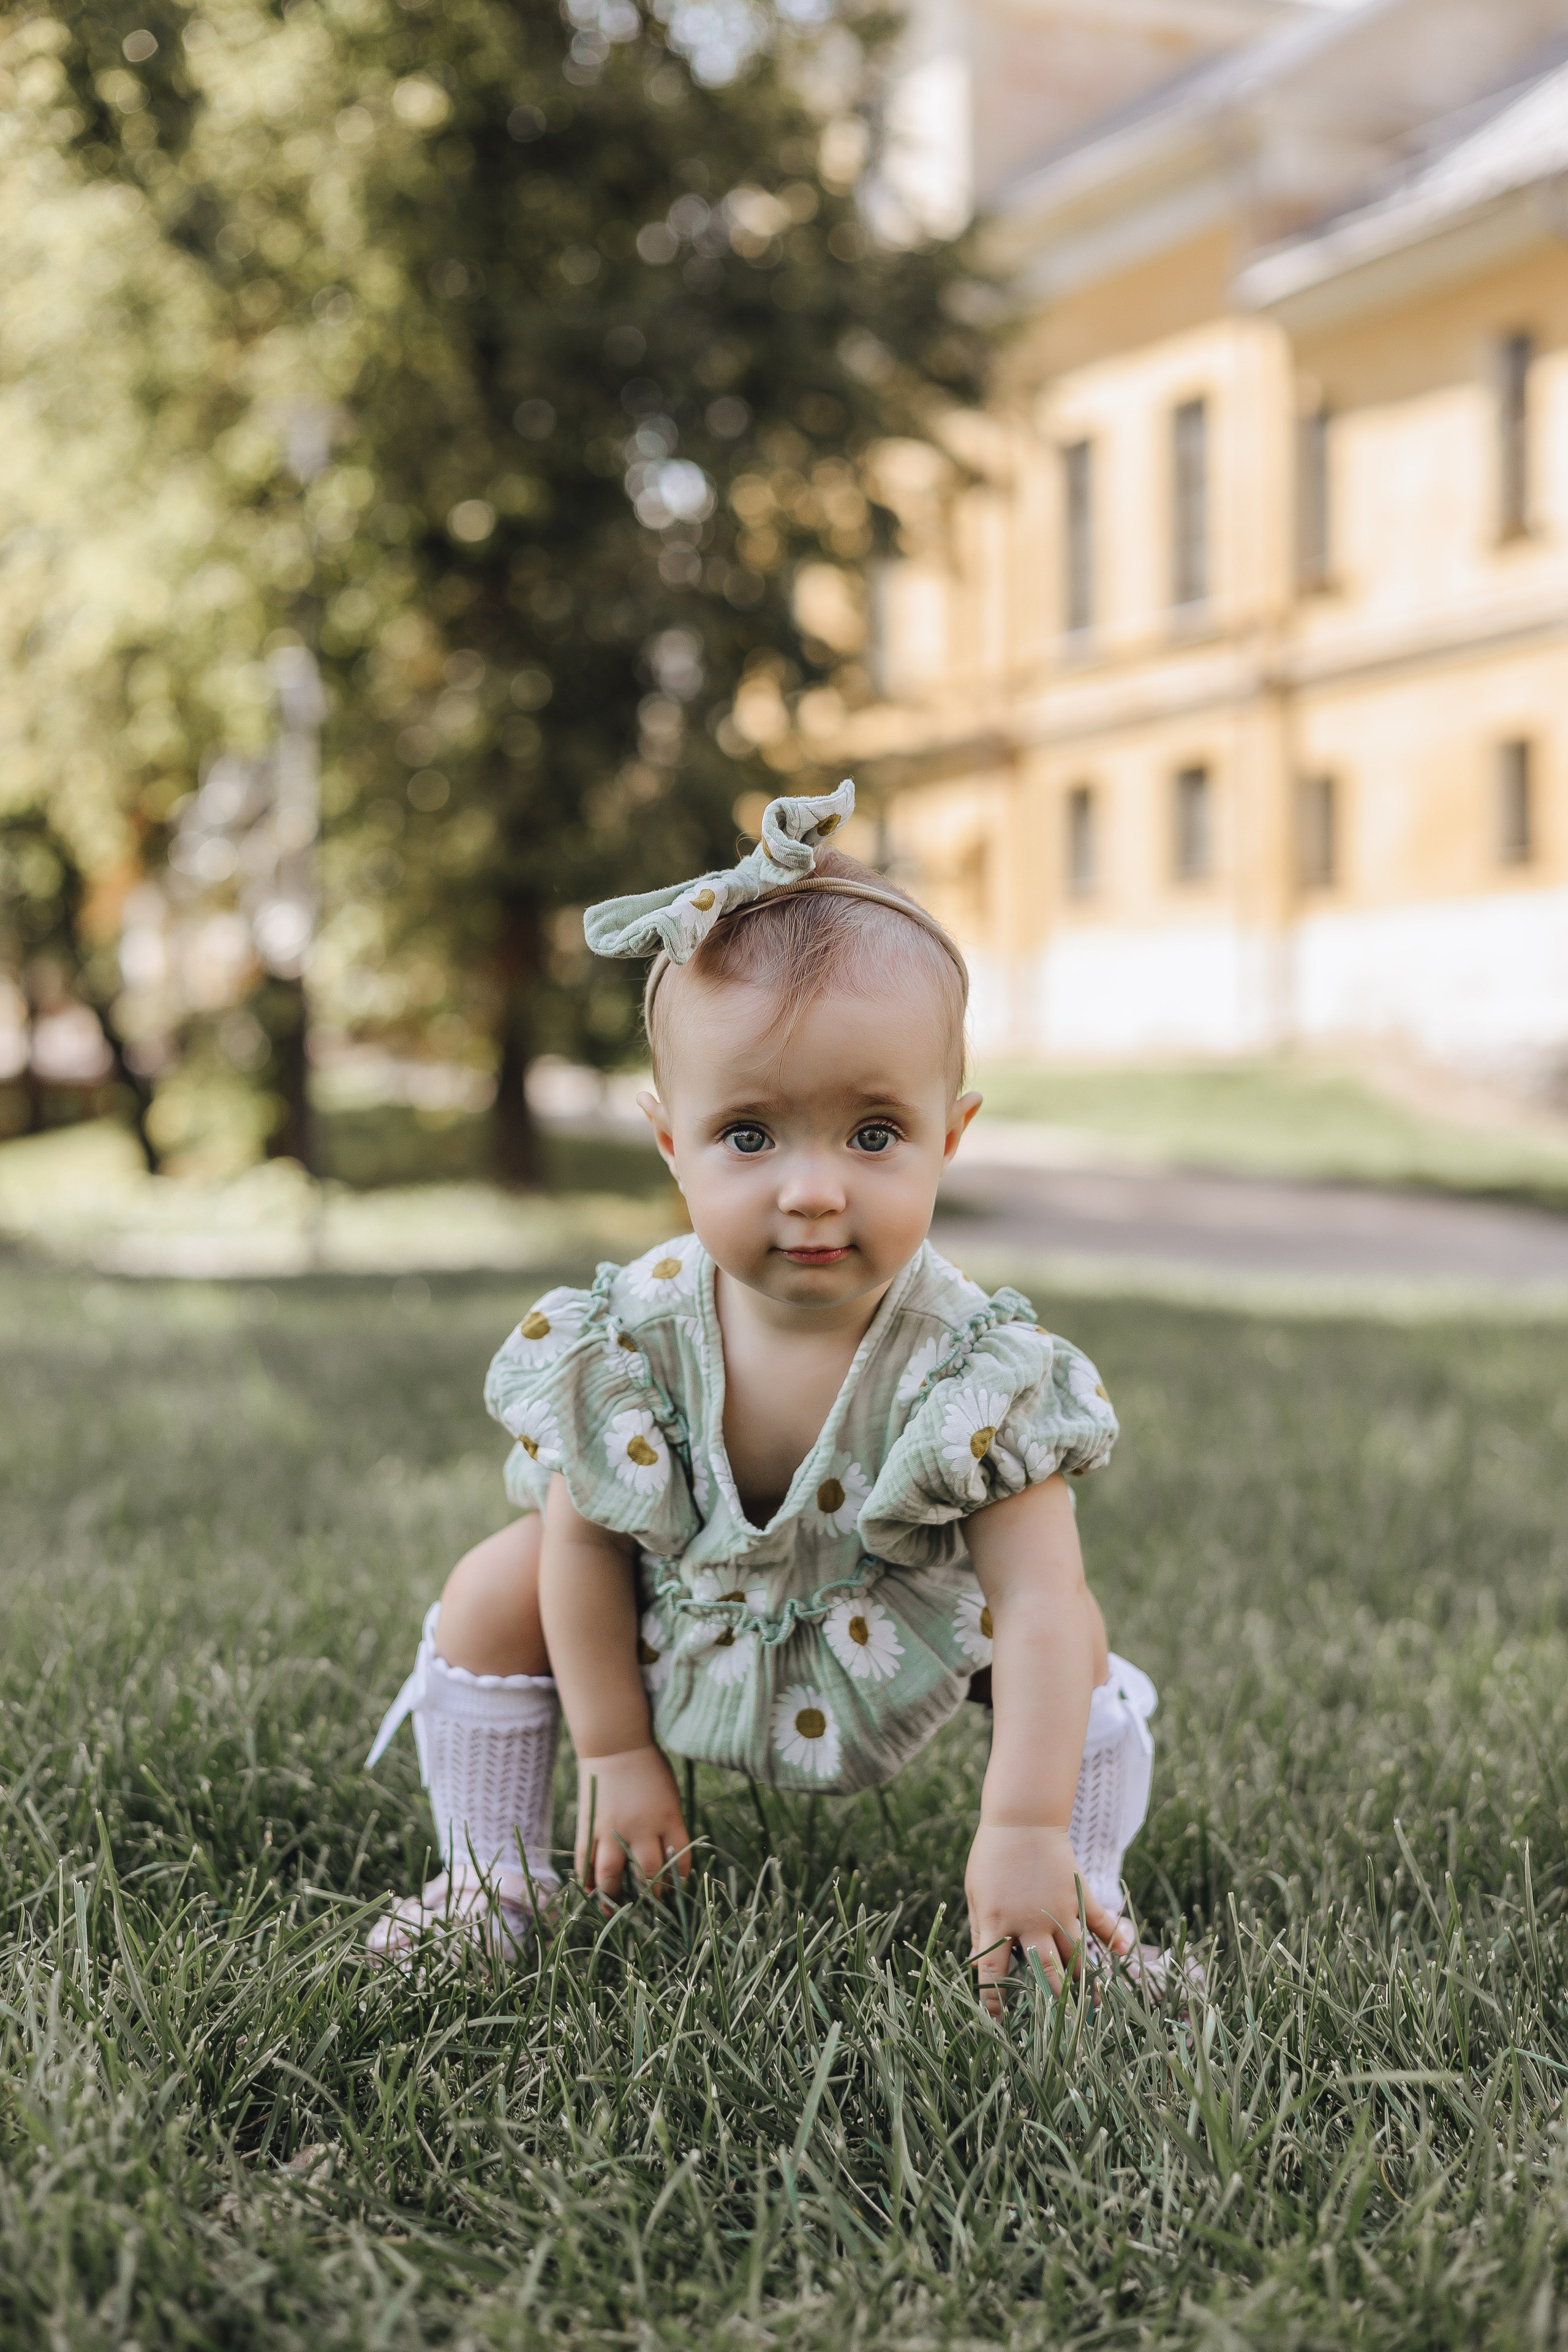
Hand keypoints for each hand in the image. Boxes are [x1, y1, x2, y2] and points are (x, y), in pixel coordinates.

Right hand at [574, 1745, 691, 1903]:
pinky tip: (592, 1892)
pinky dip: (588, 1880)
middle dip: (651, 1896)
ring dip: (614, 1898)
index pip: (679, 1860)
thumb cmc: (649, 1767)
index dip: (678, 1881)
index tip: (674, 1890)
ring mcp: (612, 1829)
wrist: (616, 1744)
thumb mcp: (669, 1796)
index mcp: (669, 1818)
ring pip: (612, 1875)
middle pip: (648, 1874)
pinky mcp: (589, 1826)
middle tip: (649, 1906)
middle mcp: (642, 1827)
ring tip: (615, 1910)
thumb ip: (667, 1827)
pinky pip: (586, 1861)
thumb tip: (665, 1860)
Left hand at [965, 1823, 1131, 2009]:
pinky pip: (1099, 1920)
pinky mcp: (1077, 1895)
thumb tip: (979, 1968)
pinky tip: (1122, 1955)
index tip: (998, 2025)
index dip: (994, 2002)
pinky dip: (1113, 1937)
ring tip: (1096, 2009)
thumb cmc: (991, 1857)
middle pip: (1043, 1971)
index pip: (993, 1972)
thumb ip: (980, 1931)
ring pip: (1075, 1954)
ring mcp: (1057, 1909)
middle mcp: (1029, 1921)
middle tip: (1060, 2029)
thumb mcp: (976, 1894)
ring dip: (1085, 1983)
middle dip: (1052, 2002)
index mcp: (997, 1921)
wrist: (1021, 1818)